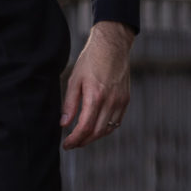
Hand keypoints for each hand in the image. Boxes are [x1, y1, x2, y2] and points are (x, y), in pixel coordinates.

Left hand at [60, 21, 132, 148]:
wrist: (112, 46)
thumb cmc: (90, 60)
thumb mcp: (74, 79)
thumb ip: (70, 104)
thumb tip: (64, 124)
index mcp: (95, 96)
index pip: (85, 127)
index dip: (75, 139)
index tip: (66, 144)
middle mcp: (110, 101)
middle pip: (97, 132)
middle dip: (83, 141)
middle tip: (72, 144)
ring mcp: (120, 101)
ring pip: (108, 129)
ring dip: (94, 137)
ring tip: (82, 138)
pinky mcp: (126, 100)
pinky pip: (116, 121)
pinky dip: (105, 129)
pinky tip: (96, 127)